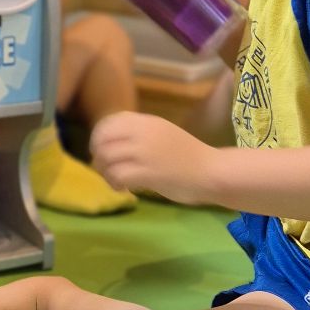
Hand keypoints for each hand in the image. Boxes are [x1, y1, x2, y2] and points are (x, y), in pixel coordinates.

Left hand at [91, 112, 214, 203]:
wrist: (212, 172)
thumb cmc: (189, 156)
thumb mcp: (162, 133)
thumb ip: (140, 133)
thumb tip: (112, 141)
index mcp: (146, 121)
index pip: (108, 122)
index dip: (98, 138)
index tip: (103, 151)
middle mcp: (143, 133)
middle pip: (102, 140)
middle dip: (98, 156)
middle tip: (106, 168)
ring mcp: (145, 152)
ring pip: (106, 159)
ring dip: (105, 172)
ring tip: (115, 180)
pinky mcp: (147, 173)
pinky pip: (117, 175)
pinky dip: (114, 183)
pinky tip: (123, 188)